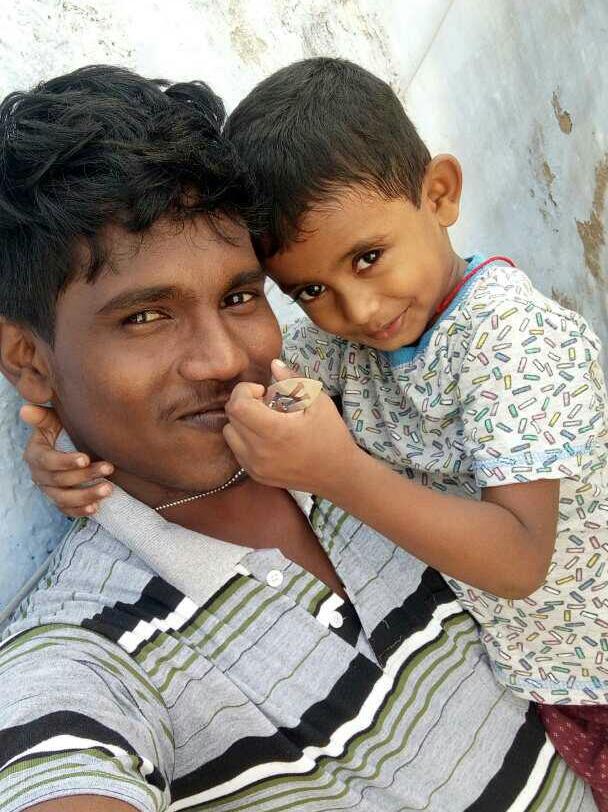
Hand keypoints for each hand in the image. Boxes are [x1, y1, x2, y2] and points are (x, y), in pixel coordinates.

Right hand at [20, 404, 113, 516]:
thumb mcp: (53, 420)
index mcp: (36, 454)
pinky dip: (80, 511)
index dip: (65, 461)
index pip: (48, 461)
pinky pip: (67, 510)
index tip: (85, 459)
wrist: (71, 444)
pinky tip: (95, 508)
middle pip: (60, 480)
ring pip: (64, 498)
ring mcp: (49, 490)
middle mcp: (39, 475)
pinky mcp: (60, 501)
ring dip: (86, 495)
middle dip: (85, 475)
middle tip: (109, 468)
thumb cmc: (62, 429)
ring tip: (108, 489)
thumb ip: (41, 416)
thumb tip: (25, 409)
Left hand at [223, 359, 358, 493]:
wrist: (338, 474)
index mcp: (276, 431)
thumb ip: (294, 381)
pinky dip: (243, 438)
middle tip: (266, 403)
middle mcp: (260, 451)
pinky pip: (236, 450)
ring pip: (229, 434)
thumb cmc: (331, 435)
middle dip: (244, 402)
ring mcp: (255, 466)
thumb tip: (273, 364)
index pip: (237, 405)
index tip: (263, 391)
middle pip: (231, 417)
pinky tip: (265, 436)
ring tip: (264, 420)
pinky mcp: (256, 475)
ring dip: (241, 421)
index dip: (245, 391)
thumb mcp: (319, 402)